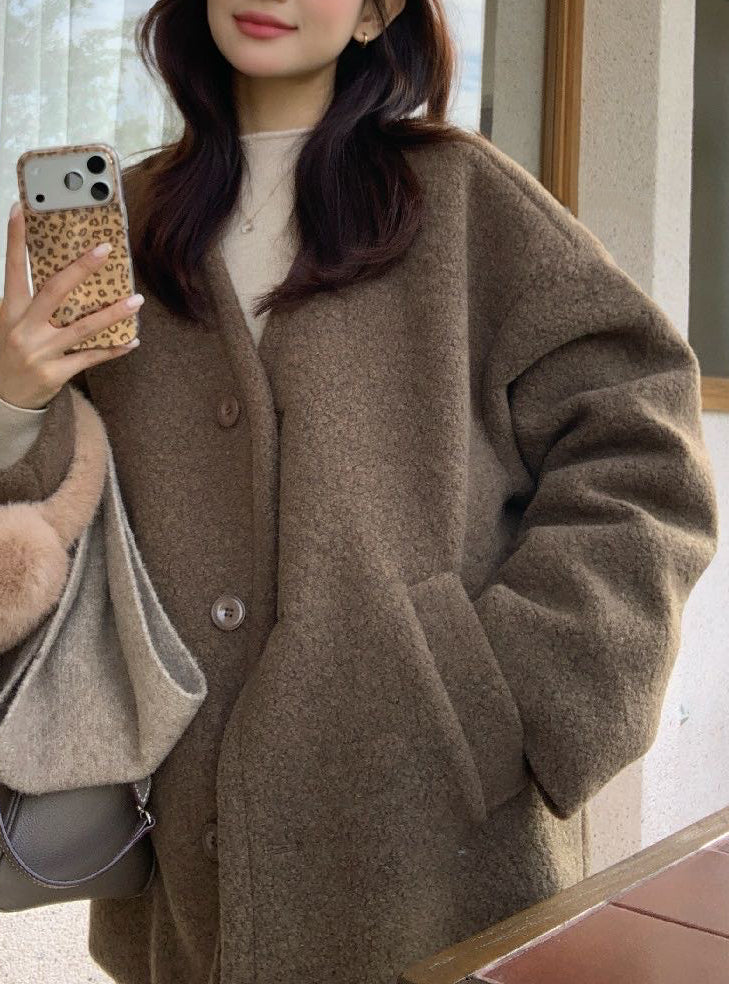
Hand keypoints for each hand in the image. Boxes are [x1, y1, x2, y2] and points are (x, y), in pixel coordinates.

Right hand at [0, 200, 143, 409]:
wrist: (3, 400)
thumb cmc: (11, 354)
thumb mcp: (11, 324)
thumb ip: (30, 303)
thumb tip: (67, 278)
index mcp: (10, 311)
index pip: (13, 269)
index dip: (16, 239)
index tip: (21, 210)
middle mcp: (24, 329)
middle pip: (55, 291)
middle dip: (81, 268)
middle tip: (105, 249)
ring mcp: (41, 352)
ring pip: (83, 327)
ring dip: (113, 313)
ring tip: (137, 300)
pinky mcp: (56, 373)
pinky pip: (91, 357)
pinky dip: (113, 349)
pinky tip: (132, 340)